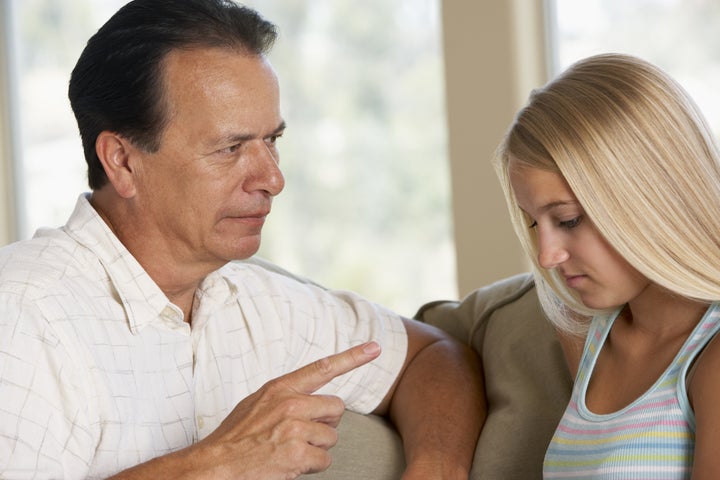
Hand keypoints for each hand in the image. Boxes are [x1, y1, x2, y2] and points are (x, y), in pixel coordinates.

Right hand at [186, 341, 381, 478]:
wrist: (215, 464)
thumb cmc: (236, 436)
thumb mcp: (257, 403)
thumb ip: (285, 396)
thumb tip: (311, 397)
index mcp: (280, 388)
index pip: (323, 367)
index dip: (352, 357)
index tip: (375, 347)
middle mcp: (290, 404)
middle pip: (336, 409)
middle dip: (326, 423)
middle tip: (301, 433)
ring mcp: (294, 429)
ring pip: (331, 437)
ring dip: (316, 448)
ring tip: (289, 450)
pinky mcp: (296, 454)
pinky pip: (324, 460)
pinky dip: (311, 466)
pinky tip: (290, 464)